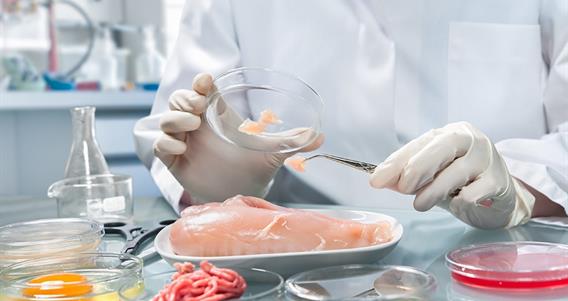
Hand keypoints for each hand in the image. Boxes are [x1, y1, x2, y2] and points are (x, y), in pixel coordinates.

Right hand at [153, 73, 322, 202]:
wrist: (237, 195)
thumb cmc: (251, 168)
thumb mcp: (271, 153)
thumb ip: (292, 143)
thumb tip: (320, 137)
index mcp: (218, 116)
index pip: (203, 90)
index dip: (200, 82)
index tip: (206, 82)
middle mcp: (199, 126)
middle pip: (180, 100)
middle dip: (185, 99)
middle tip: (198, 107)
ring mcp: (185, 142)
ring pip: (166, 119)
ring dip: (175, 118)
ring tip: (193, 126)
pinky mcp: (175, 161)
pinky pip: (160, 145)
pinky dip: (166, 143)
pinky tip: (180, 147)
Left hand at [370, 122, 534, 228]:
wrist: (500, 198)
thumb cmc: (462, 182)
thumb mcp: (432, 176)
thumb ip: (408, 177)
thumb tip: (381, 181)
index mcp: (449, 133)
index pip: (418, 144)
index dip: (396, 162)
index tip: (376, 180)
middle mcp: (470, 140)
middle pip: (442, 147)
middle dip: (417, 167)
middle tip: (403, 188)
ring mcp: (487, 159)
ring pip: (457, 171)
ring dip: (434, 190)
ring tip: (419, 205)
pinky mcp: (499, 181)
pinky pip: (475, 191)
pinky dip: (461, 200)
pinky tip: (457, 203)